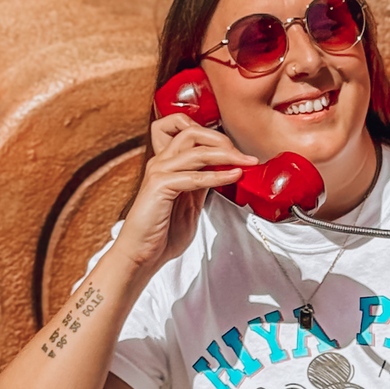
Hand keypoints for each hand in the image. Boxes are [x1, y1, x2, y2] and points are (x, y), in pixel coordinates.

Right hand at [112, 115, 256, 276]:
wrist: (142, 255)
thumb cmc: (163, 233)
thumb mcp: (191, 203)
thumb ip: (203, 184)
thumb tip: (225, 171)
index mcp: (168, 164)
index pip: (190, 134)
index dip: (217, 138)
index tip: (241, 152)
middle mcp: (161, 162)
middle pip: (192, 132)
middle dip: (223, 140)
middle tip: (246, 155)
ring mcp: (158, 172)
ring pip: (196, 151)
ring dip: (226, 155)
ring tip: (247, 162)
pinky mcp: (159, 186)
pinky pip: (193, 176)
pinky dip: (217, 175)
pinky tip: (234, 176)